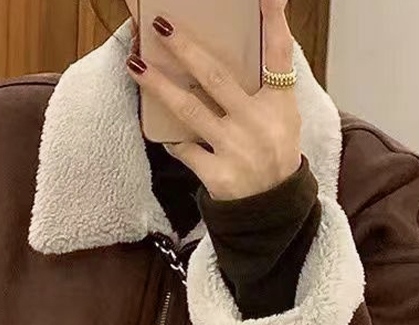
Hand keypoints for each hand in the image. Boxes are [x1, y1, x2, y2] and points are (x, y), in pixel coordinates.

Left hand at [126, 0, 302, 201]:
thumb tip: (254, 39)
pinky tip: (154, 125)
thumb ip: (268, 81)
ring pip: (190, 111)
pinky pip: (184, 149)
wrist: (271, 207)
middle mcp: (257, 123)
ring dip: (159, 86)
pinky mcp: (217, 175)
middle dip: (186, 50)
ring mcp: (235, 150)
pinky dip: (170, 137)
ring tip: (135, 66)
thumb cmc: (272, 152)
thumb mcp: (282, 115)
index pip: (278, 56)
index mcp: (278, 104)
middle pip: (216, 78)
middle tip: (161, 27)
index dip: (272, 23)